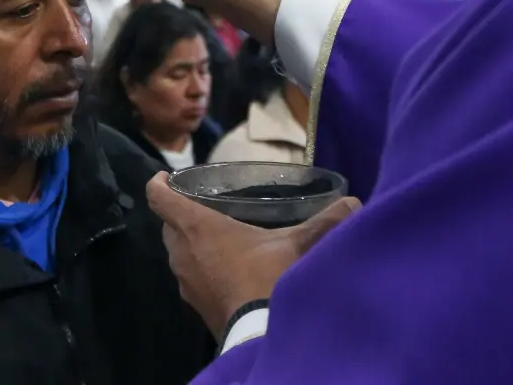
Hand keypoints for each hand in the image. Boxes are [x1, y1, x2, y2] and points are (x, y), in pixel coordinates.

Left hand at [147, 172, 360, 338]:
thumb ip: (326, 221)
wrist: (260, 335)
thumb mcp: (299, 244)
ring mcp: (186, 281)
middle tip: (203, 204)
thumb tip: (354, 203)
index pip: (159, 198)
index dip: (158, 183)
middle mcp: (182, 253)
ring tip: (218, 235)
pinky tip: (228, 268)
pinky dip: (201, 267)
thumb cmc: (269, 278)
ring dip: (190, 242)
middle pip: (168, 225)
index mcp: (196, 227)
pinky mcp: (196, 304)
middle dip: (179, 213)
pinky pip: (191, 277)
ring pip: (178, 252)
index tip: (166, 176)